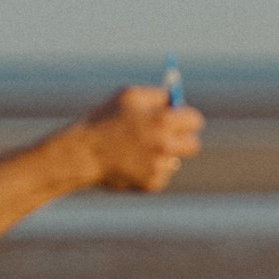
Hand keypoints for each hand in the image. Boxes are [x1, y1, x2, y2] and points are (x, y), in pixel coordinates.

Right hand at [77, 86, 203, 191]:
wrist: (83, 153)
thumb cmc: (103, 120)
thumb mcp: (129, 96)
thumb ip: (157, 95)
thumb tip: (175, 99)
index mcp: (164, 121)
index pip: (195, 121)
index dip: (186, 119)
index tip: (180, 120)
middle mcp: (166, 145)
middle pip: (193, 145)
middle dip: (182, 139)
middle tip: (169, 137)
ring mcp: (160, 167)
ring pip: (174, 160)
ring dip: (163, 155)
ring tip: (137, 150)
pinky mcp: (152, 184)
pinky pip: (160, 174)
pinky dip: (149, 170)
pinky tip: (130, 163)